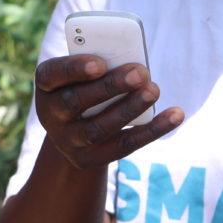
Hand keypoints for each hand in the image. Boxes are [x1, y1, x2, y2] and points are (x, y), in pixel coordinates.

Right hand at [34, 54, 183, 169]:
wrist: (74, 132)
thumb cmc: (86, 86)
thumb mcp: (85, 73)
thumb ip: (103, 63)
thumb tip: (136, 65)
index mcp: (47, 85)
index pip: (52, 74)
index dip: (75, 69)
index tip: (101, 63)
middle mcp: (51, 115)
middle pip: (77, 102)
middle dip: (111, 87)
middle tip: (141, 72)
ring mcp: (69, 141)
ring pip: (99, 127)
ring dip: (130, 108)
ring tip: (153, 90)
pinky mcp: (90, 159)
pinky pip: (124, 146)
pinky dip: (153, 130)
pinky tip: (175, 115)